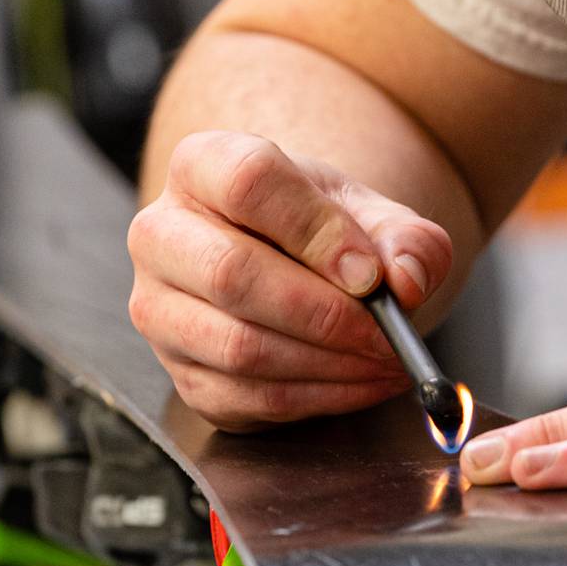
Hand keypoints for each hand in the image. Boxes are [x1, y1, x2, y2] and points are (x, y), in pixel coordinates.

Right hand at [128, 131, 452, 430]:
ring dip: (327, 364)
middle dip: (324, 315)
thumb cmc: (321, 231)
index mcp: (201, 166)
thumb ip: (406, 238)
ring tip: (384, 361)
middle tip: (386, 335)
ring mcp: (159, 311)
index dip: (317, 231)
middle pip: (230, 273)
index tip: (371, 274)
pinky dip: (318, 399)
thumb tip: (407, 279)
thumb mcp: (372, 214)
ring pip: (238, 347)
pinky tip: (360, 382)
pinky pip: (249, 397)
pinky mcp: (180, 375)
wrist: (288, 265)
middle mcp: (161, 236)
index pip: (248, 183)